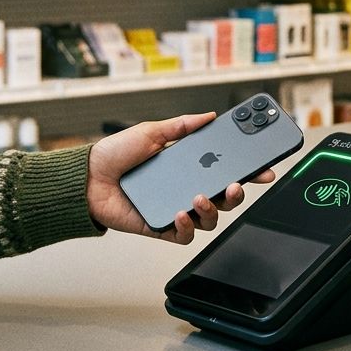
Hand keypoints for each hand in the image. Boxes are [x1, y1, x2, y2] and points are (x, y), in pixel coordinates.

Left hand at [86, 112, 274, 243]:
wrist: (86, 178)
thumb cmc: (116, 154)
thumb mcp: (152, 132)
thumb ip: (182, 126)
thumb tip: (209, 116)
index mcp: (188, 168)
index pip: (225, 170)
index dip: (248, 171)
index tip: (264, 168)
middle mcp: (186, 190)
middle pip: (224, 199)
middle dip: (237, 194)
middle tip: (235, 185)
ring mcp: (176, 210)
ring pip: (209, 219)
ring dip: (211, 210)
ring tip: (198, 197)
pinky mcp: (160, 227)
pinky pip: (183, 235)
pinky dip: (186, 226)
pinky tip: (180, 213)